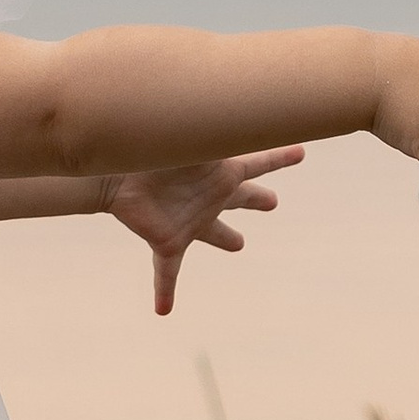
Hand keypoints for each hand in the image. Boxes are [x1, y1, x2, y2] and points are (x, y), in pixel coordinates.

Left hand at [102, 149, 304, 314]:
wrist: (118, 173)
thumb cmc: (161, 151)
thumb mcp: (201, 141)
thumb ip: (225, 130)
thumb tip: (261, 109)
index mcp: (222, 175)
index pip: (258, 163)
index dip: (279, 157)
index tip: (300, 151)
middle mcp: (209, 198)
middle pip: (241, 199)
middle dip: (256, 198)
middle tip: (272, 201)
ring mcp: (189, 221)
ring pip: (214, 233)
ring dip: (225, 237)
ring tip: (237, 244)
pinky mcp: (166, 242)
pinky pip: (168, 272)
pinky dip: (164, 290)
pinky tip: (163, 310)